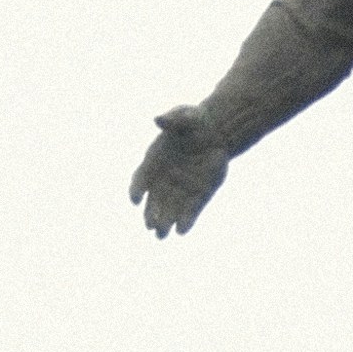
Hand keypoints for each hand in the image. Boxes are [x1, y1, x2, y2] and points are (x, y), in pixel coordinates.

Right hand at [130, 109, 233, 235]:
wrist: (217, 132)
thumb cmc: (196, 122)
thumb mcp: (186, 116)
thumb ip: (173, 119)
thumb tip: (157, 119)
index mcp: (155, 160)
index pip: (140, 178)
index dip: (136, 189)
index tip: (135, 199)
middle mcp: (163, 179)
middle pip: (153, 201)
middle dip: (150, 214)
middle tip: (150, 226)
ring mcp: (179, 189)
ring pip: (169, 210)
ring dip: (164, 222)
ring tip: (161, 235)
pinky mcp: (197, 195)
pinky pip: (190, 212)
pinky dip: (186, 221)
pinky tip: (182, 231)